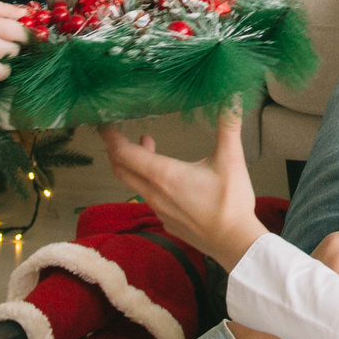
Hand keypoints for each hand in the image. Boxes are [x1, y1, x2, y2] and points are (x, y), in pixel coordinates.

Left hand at [100, 110, 264, 268]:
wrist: (234, 243)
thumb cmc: (230, 202)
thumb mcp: (231, 159)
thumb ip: (228, 126)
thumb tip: (232, 96)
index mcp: (164, 175)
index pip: (124, 153)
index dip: (111, 137)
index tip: (104, 123)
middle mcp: (154, 193)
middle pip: (121, 169)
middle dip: (116, 149)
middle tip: (118, 132)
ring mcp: (159, 210)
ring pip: (135, 183)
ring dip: (135, 164)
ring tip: (148, 146)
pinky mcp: (167, 221)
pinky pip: (148, 197)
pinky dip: (147, 181)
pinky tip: (166, 178)